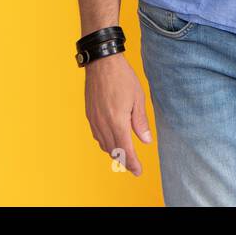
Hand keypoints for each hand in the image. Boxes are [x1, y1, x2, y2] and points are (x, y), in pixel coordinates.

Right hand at [84, 52, 151, 175]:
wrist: (102, 63)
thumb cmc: (122, 77)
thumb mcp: (138, 98)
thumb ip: (140, 122)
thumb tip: (146, 141)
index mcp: (117, 121)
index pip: (125, 150)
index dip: (132, 163)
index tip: (138, 171)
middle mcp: (103, 123)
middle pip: (113, 150)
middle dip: (124, 160)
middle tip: (133, 166)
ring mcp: (94, 119)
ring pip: (103, 144)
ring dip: (114, 152)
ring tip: (124, 154)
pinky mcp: (89, 114)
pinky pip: (97, 135)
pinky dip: (105, 142)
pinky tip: (111, 139)